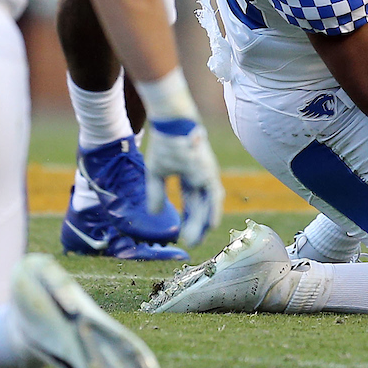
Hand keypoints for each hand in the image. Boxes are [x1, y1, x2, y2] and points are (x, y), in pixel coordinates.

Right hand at [146, 119, 225, 245]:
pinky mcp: (208, 171)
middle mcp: (202, 177)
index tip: (185, 234)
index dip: (189, 217)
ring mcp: (207, 174)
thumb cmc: (166, 143)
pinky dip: (213, 210)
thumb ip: (156, 192)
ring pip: (209, 202)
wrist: (172, 124)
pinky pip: (214, 194)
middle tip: (193, 242)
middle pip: (201, 205)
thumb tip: (154, 214)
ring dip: (205, 221)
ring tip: (200, 237)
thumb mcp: (157, 172)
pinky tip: (211, 224)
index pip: (192, 201)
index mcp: (190, 176)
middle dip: (197, 224)